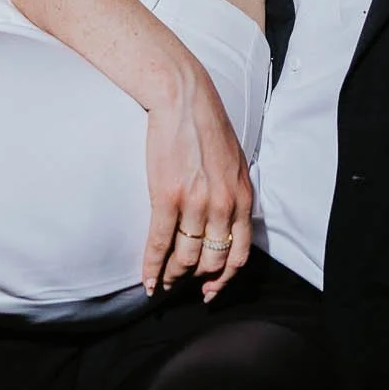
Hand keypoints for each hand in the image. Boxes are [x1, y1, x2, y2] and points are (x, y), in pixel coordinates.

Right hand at [140, 70, 251, 301]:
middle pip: (212, 261)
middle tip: (182, 286)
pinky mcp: (167, 197)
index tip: (210, 290)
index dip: (223, 279)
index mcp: (242, 198)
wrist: (184, 99)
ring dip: (172, 276)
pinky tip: (147, 279)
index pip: (239, 255)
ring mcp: (195, 203)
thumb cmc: (208, 126)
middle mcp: (223, 206)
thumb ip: (236, 194)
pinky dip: (151, 267)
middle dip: (196, 280)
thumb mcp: (237, 162)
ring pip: (186, 258)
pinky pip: (160, 243)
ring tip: (163, 282)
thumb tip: (230, 222)